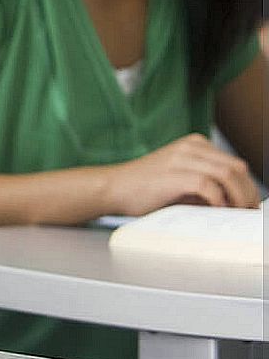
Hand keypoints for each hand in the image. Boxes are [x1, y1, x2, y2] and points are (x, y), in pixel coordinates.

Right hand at [103, 134, 259, 213]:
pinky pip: (209, 186)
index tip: (248, 205)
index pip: (235, 163)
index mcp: (194, 145)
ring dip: (238, 198)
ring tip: (236, 213)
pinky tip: (216, 210)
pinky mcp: (173, 174)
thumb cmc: (143, 189)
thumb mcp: (180, 180)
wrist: (111, 188)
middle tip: (247, 212)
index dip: (247, 187)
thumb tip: (234, 202)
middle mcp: (190, 147)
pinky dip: (218, 200)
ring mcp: (181, 159)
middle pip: (237, 167)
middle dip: (248, 193)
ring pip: (228, 175)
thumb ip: (205, 184)